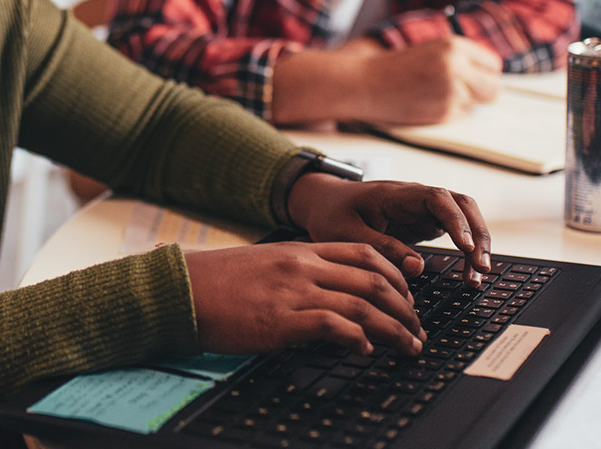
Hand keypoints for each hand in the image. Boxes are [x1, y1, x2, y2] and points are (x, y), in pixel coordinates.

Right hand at [185, 241, 425, 355]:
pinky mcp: (281, 320)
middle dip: (405, 308)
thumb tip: (327, 294)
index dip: (396, 276)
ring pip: (363, 305)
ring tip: (408, 346)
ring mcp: (294, 292)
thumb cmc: (217, 282)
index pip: (364, 253)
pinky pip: (334, 326)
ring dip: (394, 329)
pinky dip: (358, 339)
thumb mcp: (264, 265)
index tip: (408, 296)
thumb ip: (298, 273)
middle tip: (417, 329)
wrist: (182, 290)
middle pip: (374, 281)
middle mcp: (303, 266)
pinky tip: (366, 351)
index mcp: (300, 250)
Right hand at [272, 36, 499, 125]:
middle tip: (467, 92)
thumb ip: (461, 60)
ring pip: (478, 104)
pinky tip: (428, 103)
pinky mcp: (443, 112)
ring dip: (464, 103)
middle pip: (494, 88)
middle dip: (484, 92)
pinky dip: (450, 112)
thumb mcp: (432, 50)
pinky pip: (460, 115)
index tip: (476, 76)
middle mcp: (457, 67)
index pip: (493, 64)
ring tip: (438, 95)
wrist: (365, 83)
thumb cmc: (395, 67)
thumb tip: (491, 78)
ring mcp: (452, 91)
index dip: (484, 72)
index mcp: (454, 46)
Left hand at [287, 173, 491, 286]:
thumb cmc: (332, 213)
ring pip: (464, 217)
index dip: (455, 221)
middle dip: (478, 234)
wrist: (325, 203)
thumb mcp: (346, 233)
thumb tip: (417, 266)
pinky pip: (455, 232)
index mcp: (396, 194)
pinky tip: (469, 273)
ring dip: (477, 243)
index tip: (466, 247)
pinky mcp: (425, 223)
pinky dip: (467, 251)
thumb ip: (380, 247)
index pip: (437, 198)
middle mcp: (416, 197)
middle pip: (461, 204)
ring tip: (477, 277)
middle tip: (481, 269)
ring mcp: (423, 209)